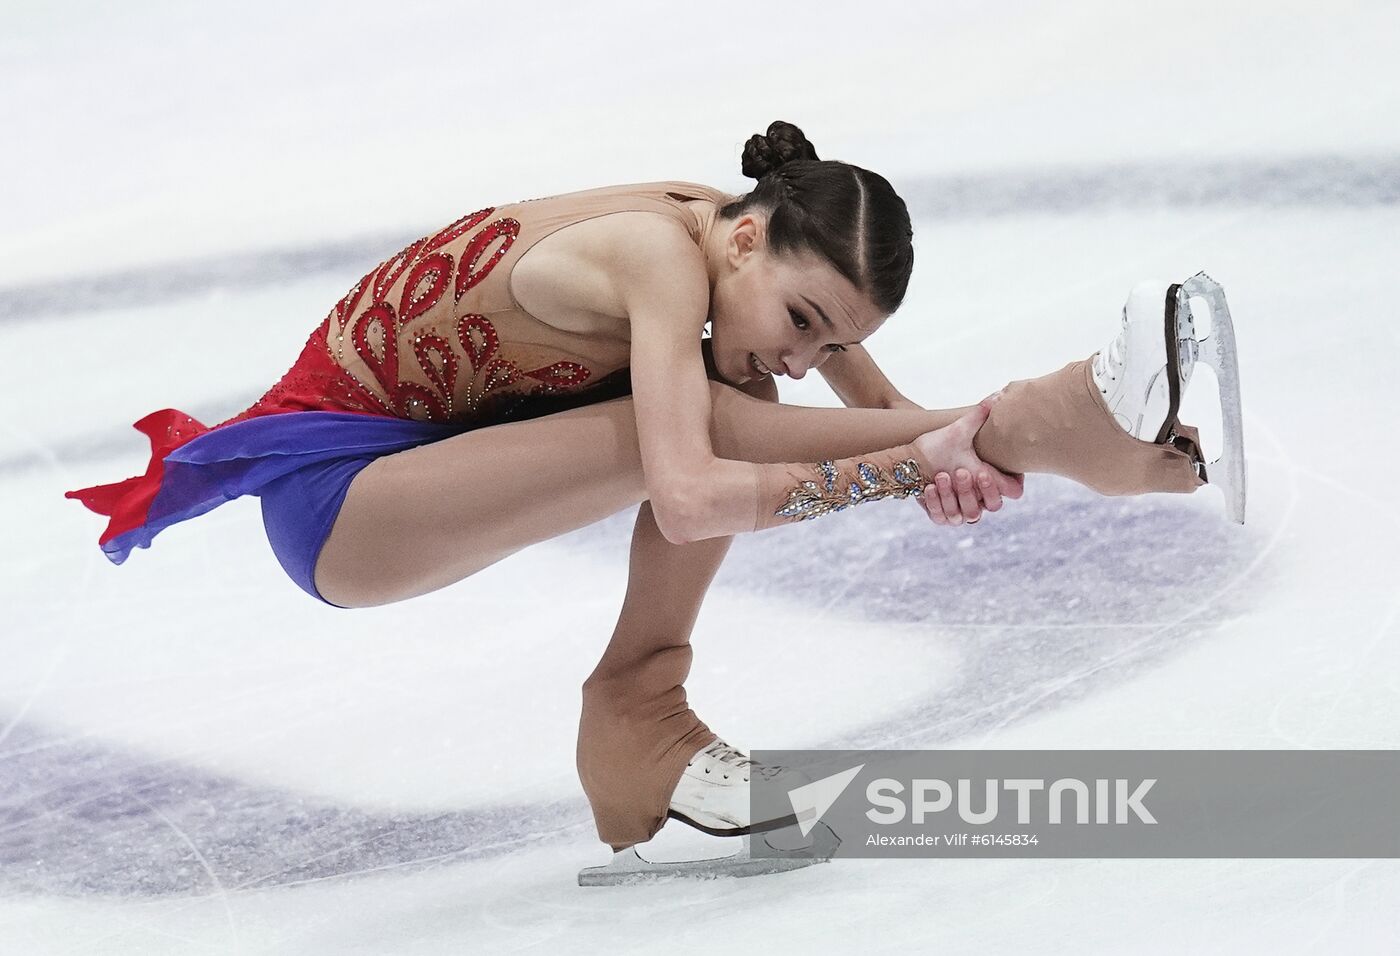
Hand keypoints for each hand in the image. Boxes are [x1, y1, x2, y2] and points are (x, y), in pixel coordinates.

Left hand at [911, 400, 1024, 526]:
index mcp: (987, 479)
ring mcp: (960, 510)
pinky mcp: (942, 517)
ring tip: (940, 476)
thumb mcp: (959, 432)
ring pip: (968, 515)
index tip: (993, 471)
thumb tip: (996, 395)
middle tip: (961, 472)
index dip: (1012, 486)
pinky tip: (928, 488)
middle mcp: (978, 498)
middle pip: (993, 506)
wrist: (910, 461)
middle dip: (978, 490)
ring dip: (953, 495)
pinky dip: (936, 503)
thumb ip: (978, 417)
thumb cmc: (938, 446)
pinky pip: (943, 519)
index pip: (1013, 491)